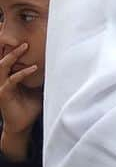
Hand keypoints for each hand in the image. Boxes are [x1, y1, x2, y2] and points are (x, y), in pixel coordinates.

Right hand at [0, 43, 41, 161]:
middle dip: (11, 49)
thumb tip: (59, 66)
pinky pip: (11, 80)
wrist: (22, 125)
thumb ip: (42, 78)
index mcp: (10, 78)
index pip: (10, 61)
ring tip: (24, 47)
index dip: (15, 52)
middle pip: (3, 60)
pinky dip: (22, 73)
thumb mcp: (38, 89)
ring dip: (12, 56)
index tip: (28, 41)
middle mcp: (3, 80)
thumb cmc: (30, 107)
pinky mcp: (4, 94)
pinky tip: (33, 68)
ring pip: (2, 67)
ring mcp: (1, 87)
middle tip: (24, 41)